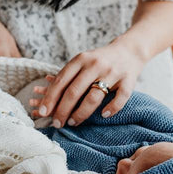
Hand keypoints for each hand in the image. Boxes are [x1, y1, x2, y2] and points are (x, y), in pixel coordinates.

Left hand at [30, 39, 146, 127]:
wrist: (129, 50)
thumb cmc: (99, 61)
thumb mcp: (81, 63)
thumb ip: (66, 78)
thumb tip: (44, 99)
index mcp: (80, 59)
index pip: (61, 81)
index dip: (50, 98)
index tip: (43, 112)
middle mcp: (95, 64)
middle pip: (74, 91)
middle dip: (63, 110)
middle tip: (57, 123)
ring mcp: (112, 72)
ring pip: (94, 97)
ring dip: (81, 113)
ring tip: (73, 122)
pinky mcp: (129, 79)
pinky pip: (120, 97)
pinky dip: (112, 108)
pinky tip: (104, 115)